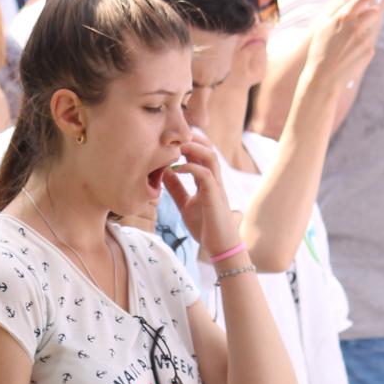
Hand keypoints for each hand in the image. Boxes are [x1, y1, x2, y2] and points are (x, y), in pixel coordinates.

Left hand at [162, 135, 238, 255]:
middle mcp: (214, 179)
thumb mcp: (185, 204)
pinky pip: (205, 174)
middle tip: (172, 136)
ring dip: (193, 148)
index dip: (188, 143)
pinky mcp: (215, 196)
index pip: (201, 153)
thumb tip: (163, 173)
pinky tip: (175, 169)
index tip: (170, 139)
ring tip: (175, 147)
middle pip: (208, 148)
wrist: (220, 247)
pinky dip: (190, 168)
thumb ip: (176, 189)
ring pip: (210, 156)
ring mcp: (216, 186)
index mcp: (208, 179)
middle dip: (192, 138)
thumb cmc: (205, 226)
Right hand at [305, 0, 380, 92]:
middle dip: (369, 13)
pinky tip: (349, 55)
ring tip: (347, 44)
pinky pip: (368, 45)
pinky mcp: (369, 52)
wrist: (323, 80)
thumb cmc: (319, 51)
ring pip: (370, 29)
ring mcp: (365, 40)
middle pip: (374, 12)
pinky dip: (362, 47)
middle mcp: (357, 27)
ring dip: (363, 32)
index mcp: (345, 17)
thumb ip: (338, 4)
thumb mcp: (323, 25)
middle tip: (358, 22)